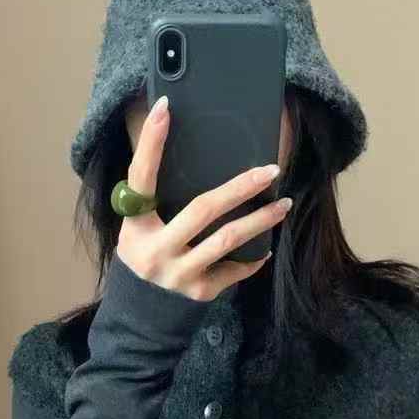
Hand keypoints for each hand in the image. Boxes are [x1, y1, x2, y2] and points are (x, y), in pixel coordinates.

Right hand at [116, 94, 290, 302]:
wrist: (142, 310)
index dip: (151, 142)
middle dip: (241, 188)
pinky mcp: (199, 291)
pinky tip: (266, 247)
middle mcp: (155, 249)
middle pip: (203, 209)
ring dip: (260, 221)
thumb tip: (184, 150)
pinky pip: (234, 269)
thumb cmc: (146, 252)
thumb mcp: (139, 226)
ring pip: (227, 240)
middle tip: (270, 171)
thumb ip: (157, 198)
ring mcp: (178, 273)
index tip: (166, 107)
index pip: (142, 176)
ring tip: (283, 204)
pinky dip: (252, 258)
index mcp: (135, 224)